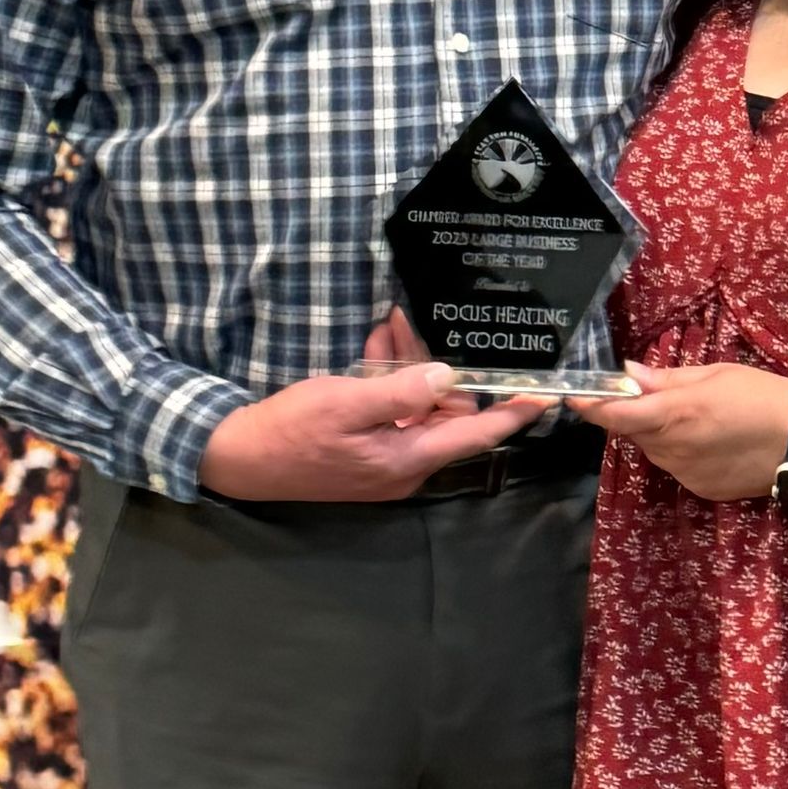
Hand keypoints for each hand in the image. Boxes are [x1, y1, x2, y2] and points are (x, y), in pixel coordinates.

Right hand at [197, 344, 544, 501]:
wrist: (241, 458)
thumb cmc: (294, 431)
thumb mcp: (347, 404)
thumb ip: (400, 393)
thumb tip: (448, 379)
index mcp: (407, 459)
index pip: (476, 436)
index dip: (513, 413)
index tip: (546, 393)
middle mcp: (405, 464)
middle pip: (446, 412)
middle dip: (439, 367)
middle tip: (415, 323)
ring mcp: (386, 459)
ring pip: (418, 405)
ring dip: (408, 366)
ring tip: (390, 327)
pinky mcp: (367, 449)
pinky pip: (394, 410)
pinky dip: (388, 379)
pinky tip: (375, 345)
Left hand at [578, 359, 787, 501]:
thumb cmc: (761, 395)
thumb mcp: (715, 374)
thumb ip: (667, 379)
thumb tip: (628, 375)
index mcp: (674, 414)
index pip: (614, 415)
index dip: (589, 406)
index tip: (572, 395)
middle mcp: (672, 449)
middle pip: (632, 432)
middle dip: (633, 415)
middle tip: (655, 395)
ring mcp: (685, 473)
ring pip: (653, 450)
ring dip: (657, 434)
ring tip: (693, 417)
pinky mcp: (699, 489)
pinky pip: (675, 466)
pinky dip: (679, 452)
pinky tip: (709, 441)